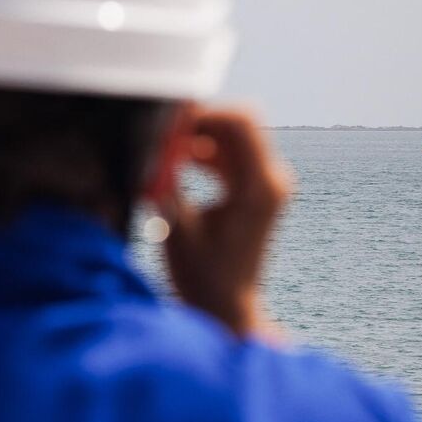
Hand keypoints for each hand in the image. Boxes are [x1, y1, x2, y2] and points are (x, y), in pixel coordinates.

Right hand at [154, 108, 291, 341]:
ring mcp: (267, 184)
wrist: (226, 306)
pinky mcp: (255, 189)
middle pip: (236, 125)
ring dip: (196, 138)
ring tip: (162, 156)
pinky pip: (229, 154)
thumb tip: (149, 142)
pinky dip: (202, 153)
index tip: (165, 125)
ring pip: (230, 137)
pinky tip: (175, 166)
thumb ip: (166, 178)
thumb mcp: (176, 224)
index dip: (200, 115)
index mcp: (259, 186)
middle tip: (159, 138)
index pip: (238, 122)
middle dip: (196, 124)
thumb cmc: (202, 275)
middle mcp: (271, 180)